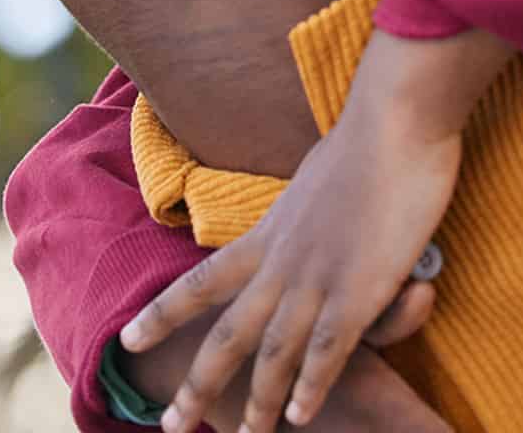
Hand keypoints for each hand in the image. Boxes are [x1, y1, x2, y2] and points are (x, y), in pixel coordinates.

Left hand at [123, 28, 509, 430]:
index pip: (201, 281)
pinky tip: (300, 416)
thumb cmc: (368, 137)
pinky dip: (311, 387)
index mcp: (269, 232)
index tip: (128, 338)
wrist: (394, 121)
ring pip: (274, 353)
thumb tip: (310, 198)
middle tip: (171, 423)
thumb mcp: (317, 174)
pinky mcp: (359, 288)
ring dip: (258, 400)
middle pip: (228, 334)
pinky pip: (328, 350)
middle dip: (198, 384)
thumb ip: (307, 203)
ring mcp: (317, 278)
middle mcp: (281, 262)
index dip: (162, 314)